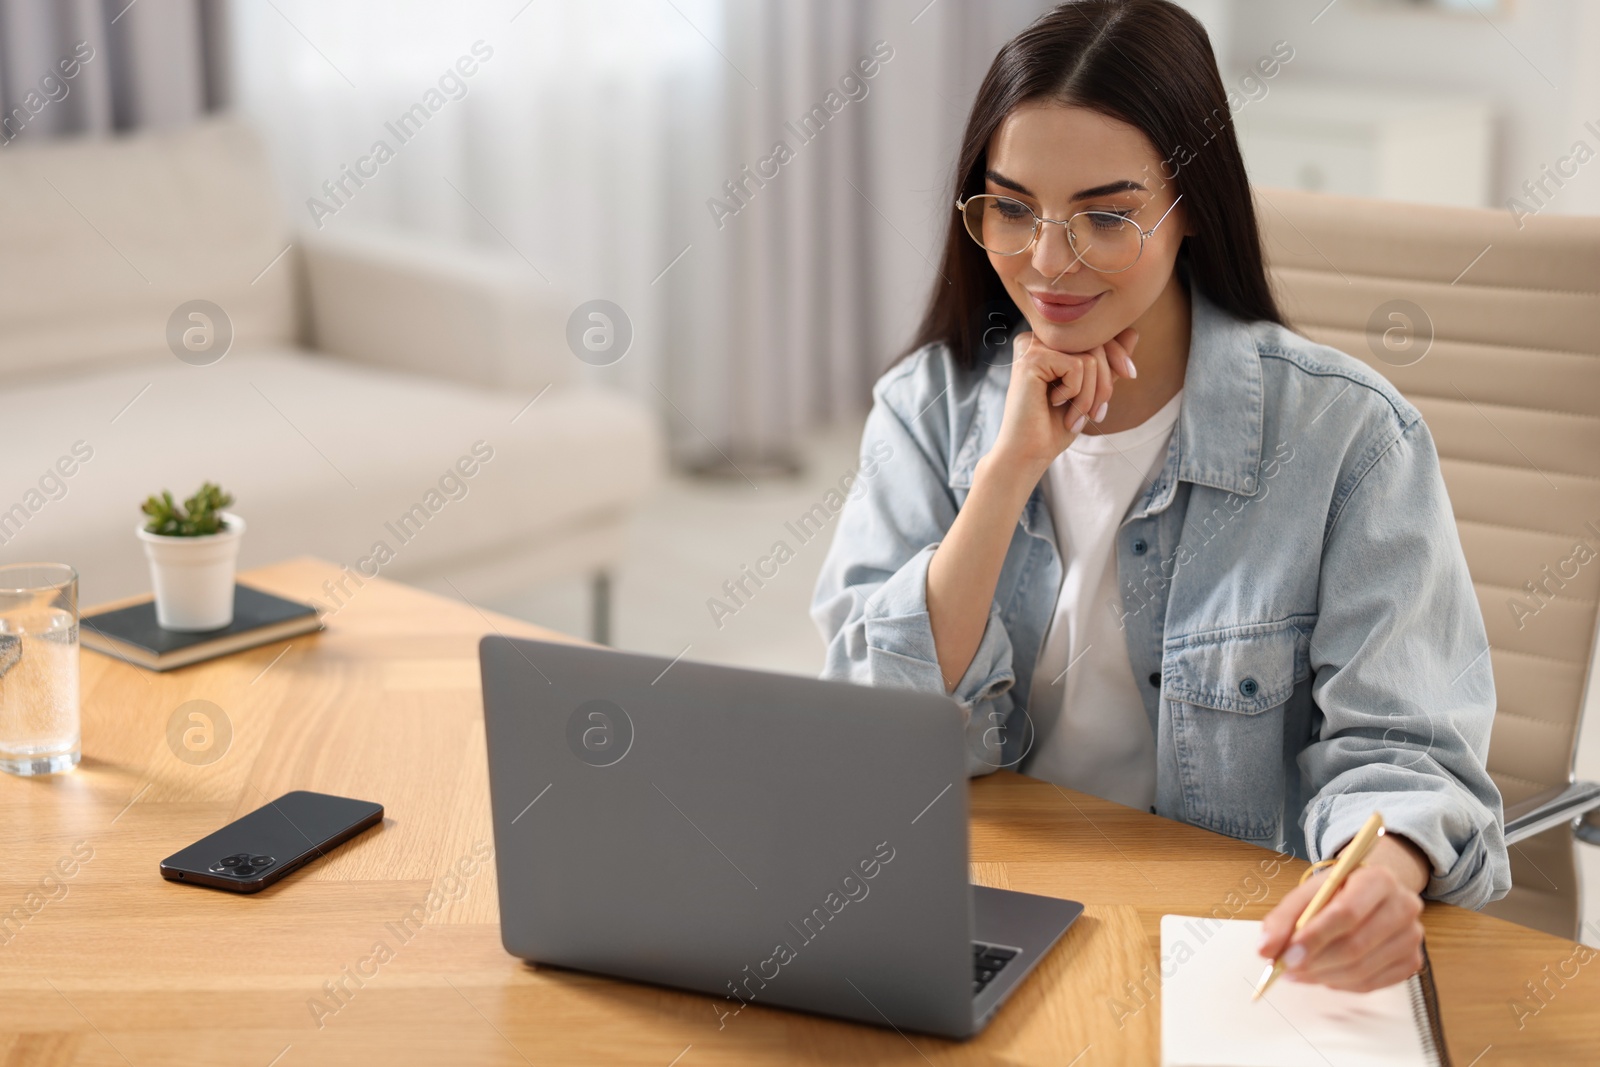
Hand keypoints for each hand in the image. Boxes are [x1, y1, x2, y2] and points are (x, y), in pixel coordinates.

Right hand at [988, 327, 1138, 479]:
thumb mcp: (1089, 390)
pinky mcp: (1031, 358)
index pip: (1095, 332)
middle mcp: (1038, 337)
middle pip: (1095, 342)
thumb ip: (1106, 363)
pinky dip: (1076, 393)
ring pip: (1090, 357)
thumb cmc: (1054, 425)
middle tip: (1097, 414)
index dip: (1118, 354)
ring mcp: (1032, 345)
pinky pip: (1078, 366)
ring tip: (1076, 416)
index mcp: (1049, 341)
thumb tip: (1132, 333)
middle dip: (1106, 382)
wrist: (1027, 452)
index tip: (1129, 376)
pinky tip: (1055, 404)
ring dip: (1090, 394)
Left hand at [1258, 837, 1427, 992]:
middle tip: (1286, 969)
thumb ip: (1282, 919)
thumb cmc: (1338, 891)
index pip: (1346, 913)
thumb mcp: (1308, 893)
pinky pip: (1372, 984)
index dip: (1315, 937)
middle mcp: (1403, 906)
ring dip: (1323, 976)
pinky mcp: (1411, 961)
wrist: (1373, 893)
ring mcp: (1411, 936)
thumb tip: (1265, 950)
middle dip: (1315, 962)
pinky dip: (1340, 984)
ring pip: (1362, 969)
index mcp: (1377, 879)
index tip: (1287, 955)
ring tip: (1298, 973)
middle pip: (1355, 945)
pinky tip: (1323, 975)